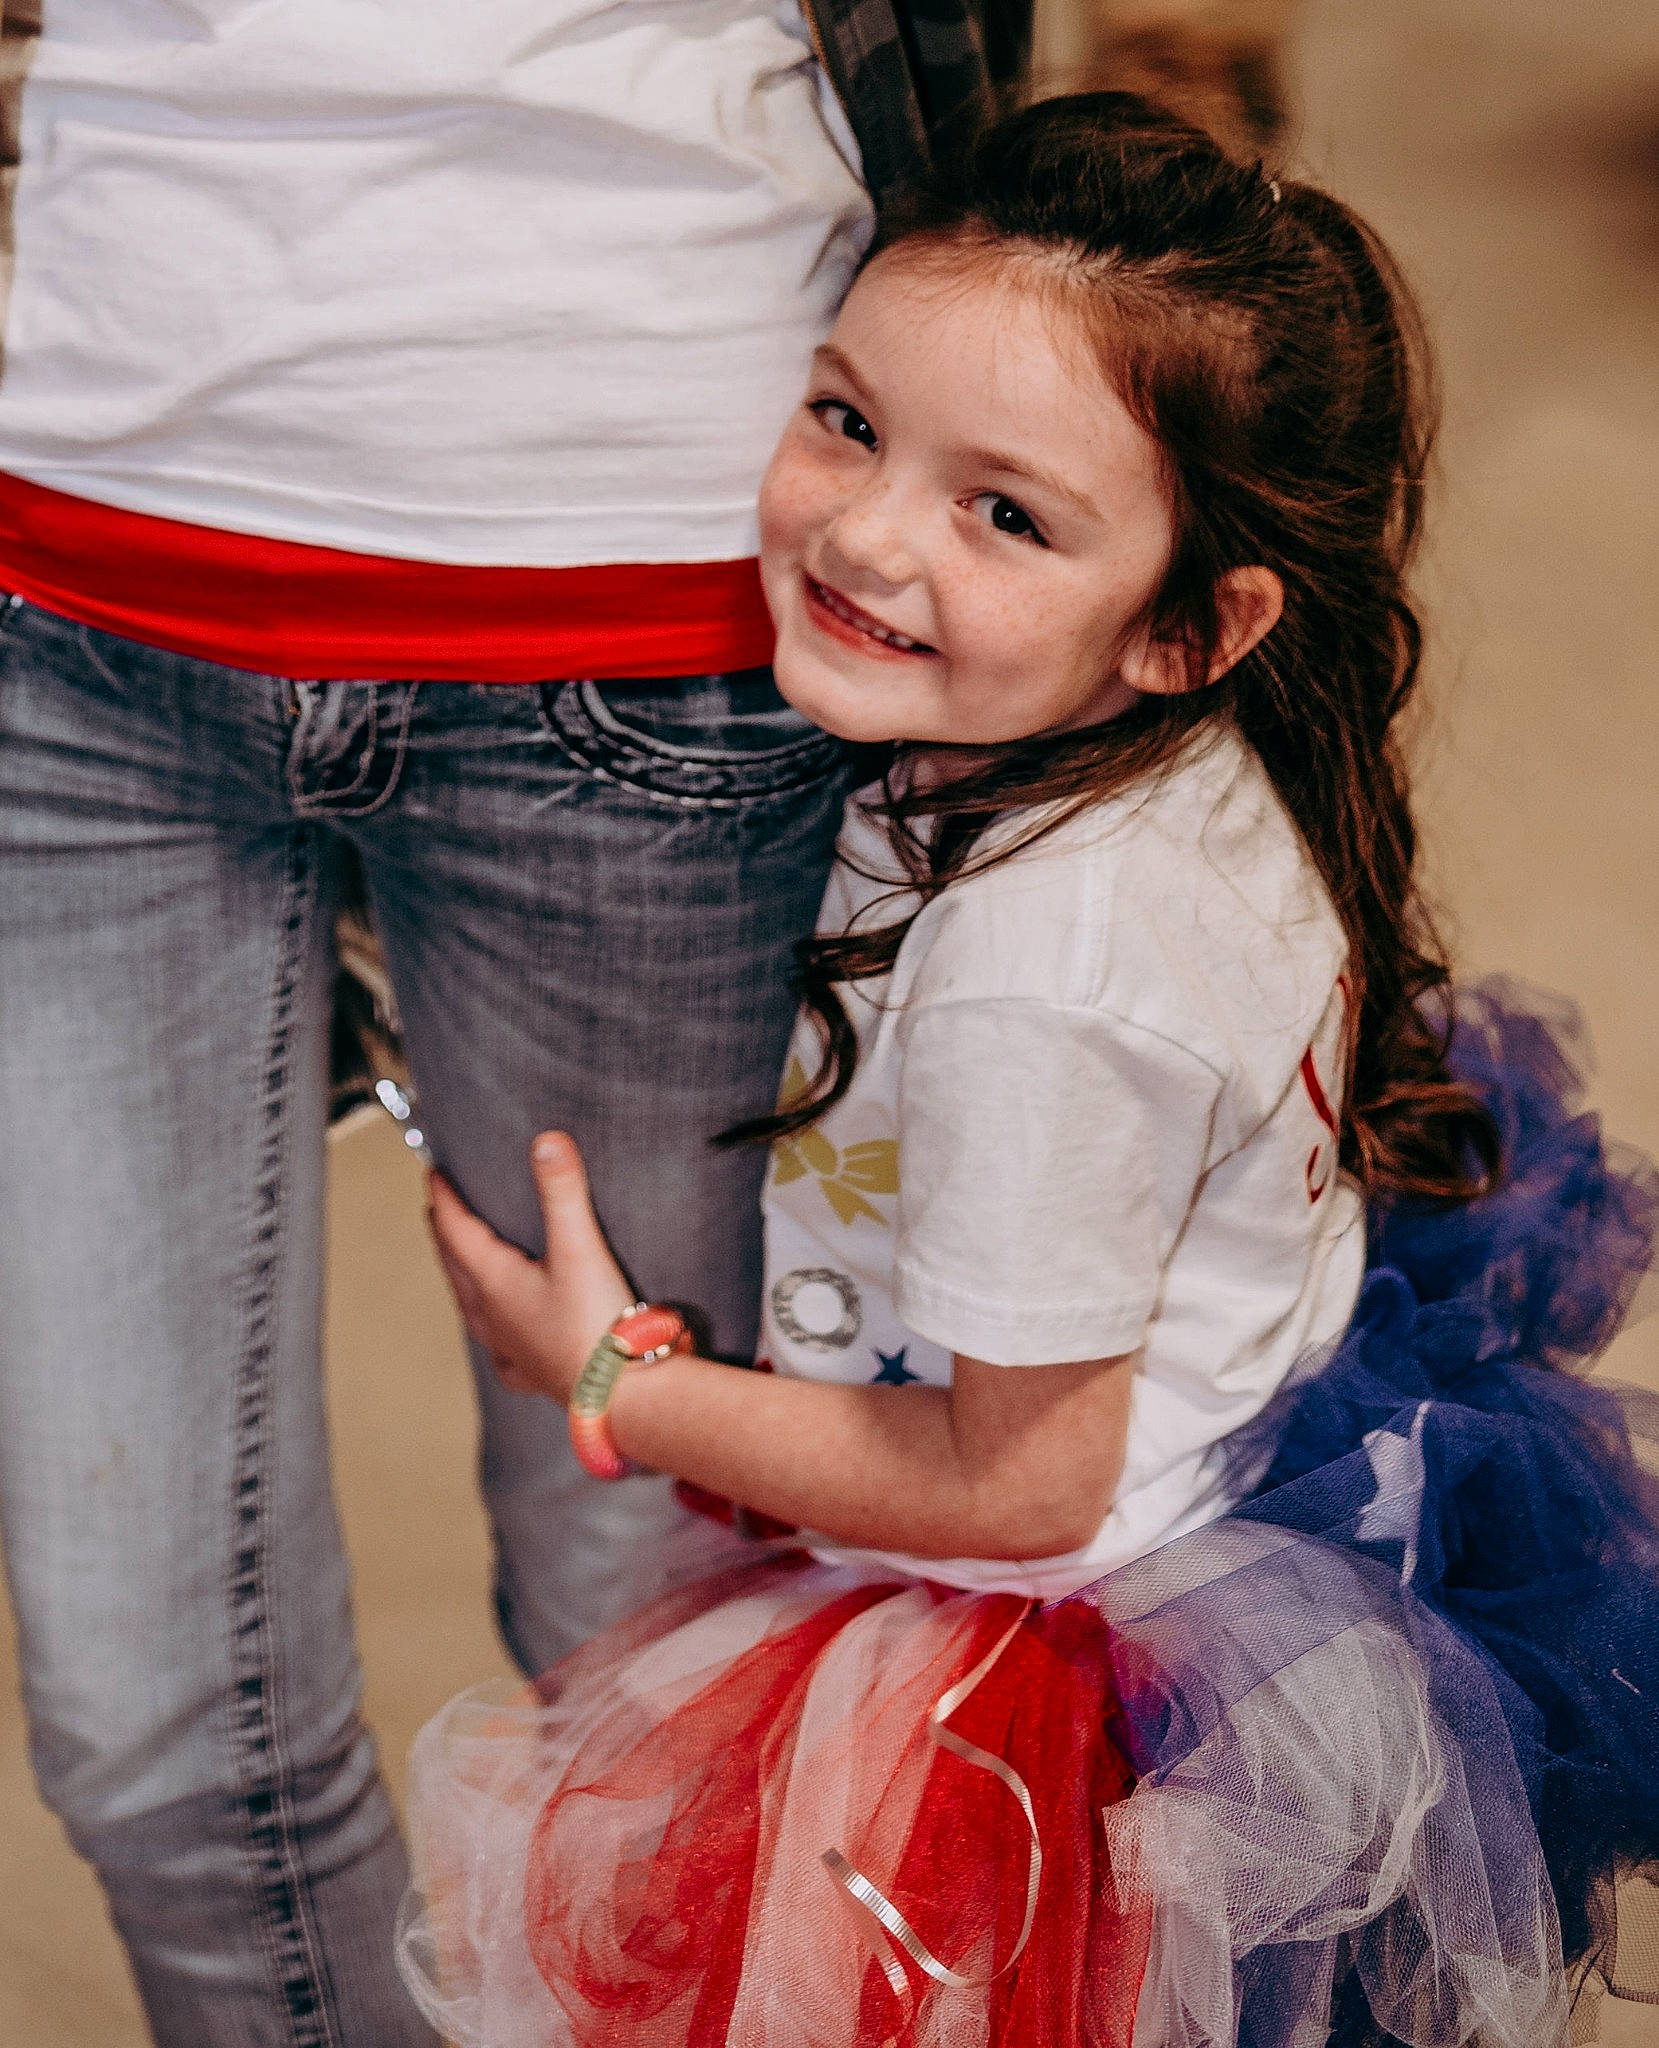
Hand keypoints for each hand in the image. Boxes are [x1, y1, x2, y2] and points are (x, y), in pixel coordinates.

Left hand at [426, 1133, 635, 1402]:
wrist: (620, 1395)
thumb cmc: (597, 1325)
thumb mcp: (581, 1247)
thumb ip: (563, 1191)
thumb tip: (547, 1141)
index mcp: (494, 1282)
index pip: (456, 1230)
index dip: (444, 1199)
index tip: (433, 1175)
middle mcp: (492, 1316)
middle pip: (456, 1267)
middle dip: (445, 1235)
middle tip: (437, 1211)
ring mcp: (509, 1347)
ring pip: (470, 1308)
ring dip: (461, 1279)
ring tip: (460, 1265)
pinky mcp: (532, 1372)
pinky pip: (500, 1350)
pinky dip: (493, 1334)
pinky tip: (503, 1342)